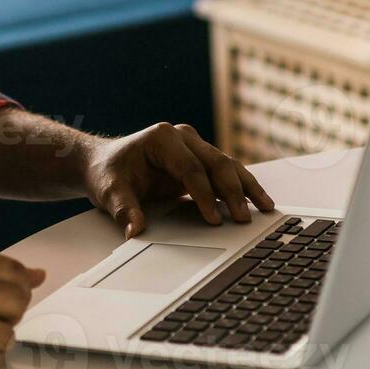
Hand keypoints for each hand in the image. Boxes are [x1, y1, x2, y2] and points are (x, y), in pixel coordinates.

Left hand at [83, 122, 274, 238]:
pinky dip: (242, 187)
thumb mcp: (109, 191)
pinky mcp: (201, 160)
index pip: (191, 168)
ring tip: (266, 208)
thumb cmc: (107, 174)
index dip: (204, 195)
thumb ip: (123, 209)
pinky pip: (226, 173)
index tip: (213, 220)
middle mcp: (182, 137)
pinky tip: (259, 202)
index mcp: (162, 138)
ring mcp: (194, 147)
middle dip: (233, 192)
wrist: (103, 163)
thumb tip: (135, 231)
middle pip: (216, 163)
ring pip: (227, 165)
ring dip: (246, 187)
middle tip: (243, 219)